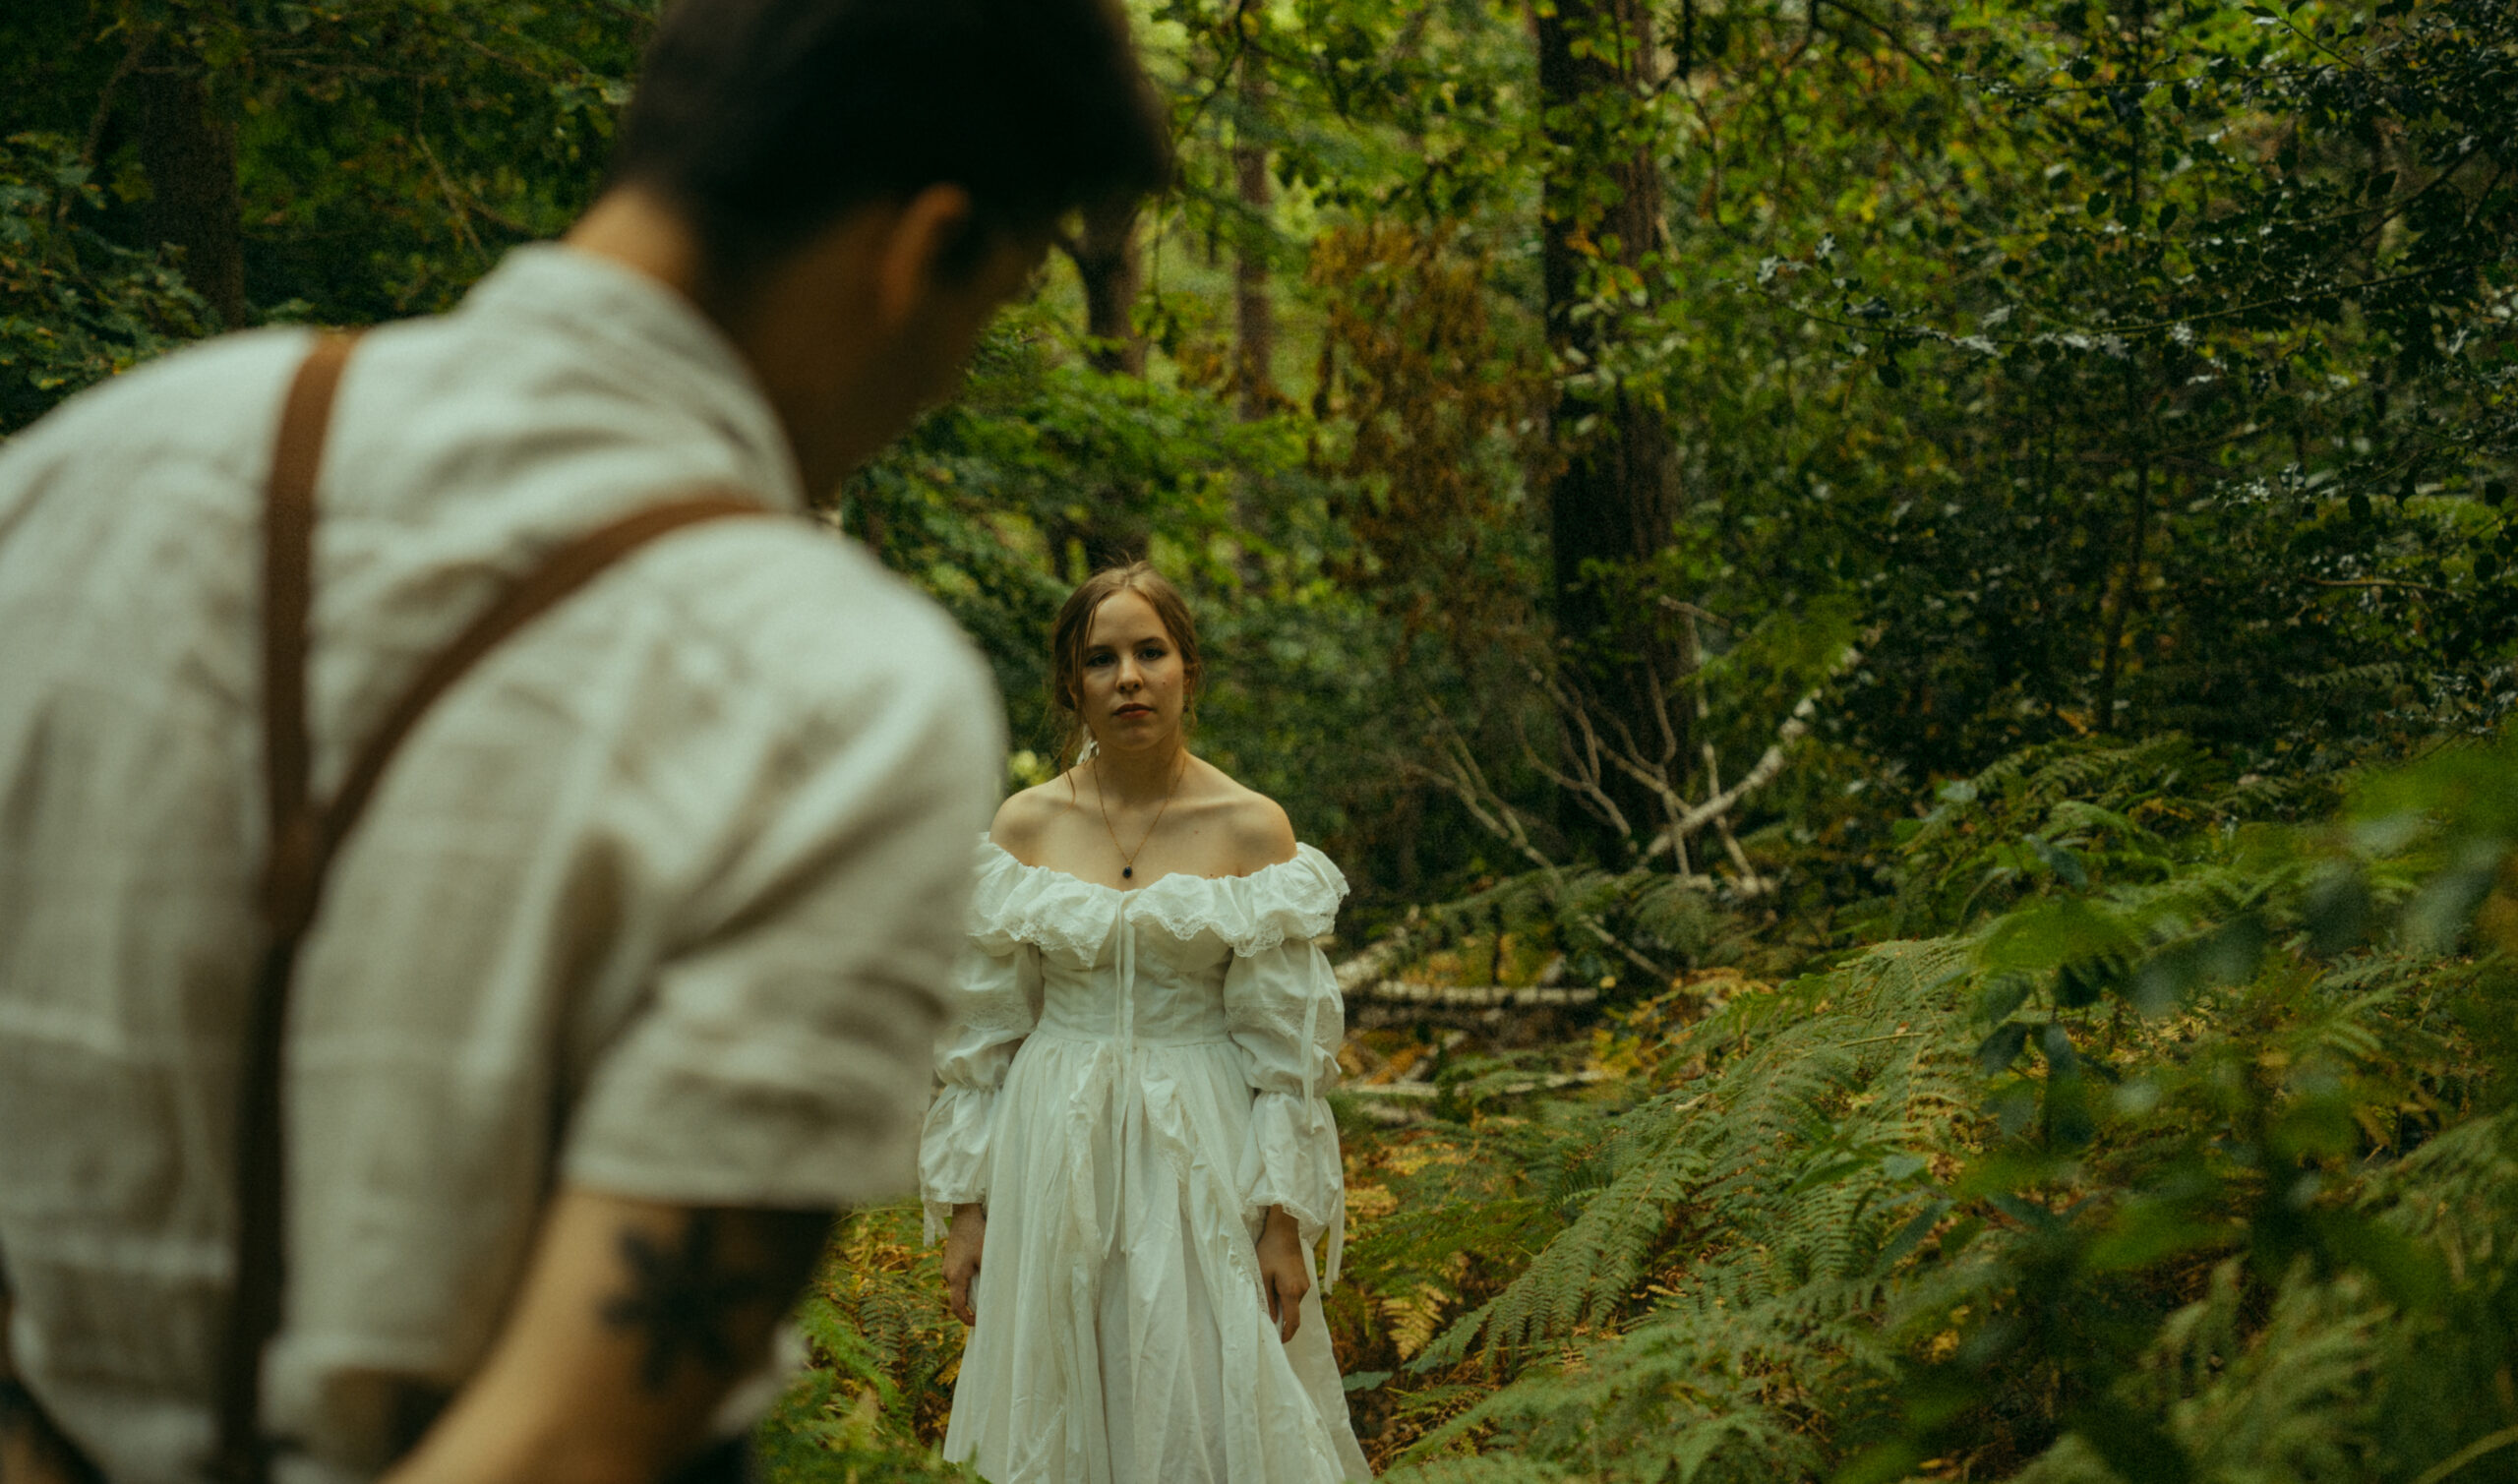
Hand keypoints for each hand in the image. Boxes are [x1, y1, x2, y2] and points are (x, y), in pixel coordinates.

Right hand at [942, 1204, 985, 1325]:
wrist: (965, 1215)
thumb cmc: (978, 1234)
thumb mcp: (988, 1256)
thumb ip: (991, 1277)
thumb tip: (999, 1295)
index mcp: (956, 1276)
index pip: (957, 1306)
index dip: (966, 1318)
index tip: (977, 1323)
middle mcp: (948, 1274)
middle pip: (957, 1298)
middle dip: (970, 1306)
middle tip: (986, 1310)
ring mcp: (947, 1267)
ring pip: (958, 1287)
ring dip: (970, 1293)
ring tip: (985, 1291)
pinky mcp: (950, 1260)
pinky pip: (957, 1278)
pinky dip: (967, 1282)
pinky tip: (979, 1275)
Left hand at [1254, 1206, 1309, 1343]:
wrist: (1284, 1230)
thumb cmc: (1269, 1251)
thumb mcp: (1262, 1275)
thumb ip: (1266, 1299)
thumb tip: (1271, 1319)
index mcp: (1291, 1291)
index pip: (1293, 1322)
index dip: (1287, 1335)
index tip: (1280, 1342)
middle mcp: (1302, 1290)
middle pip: (1293, 1313)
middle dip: (1282, 1321)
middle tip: (1267, 1323)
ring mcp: (1306, 1283)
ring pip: (1294, 1303)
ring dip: (1283, 1307)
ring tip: (1267, 1299)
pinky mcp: (1304, 1277)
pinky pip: (1296, 1294)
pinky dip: (1286, 1297)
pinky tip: (1274, 1287)